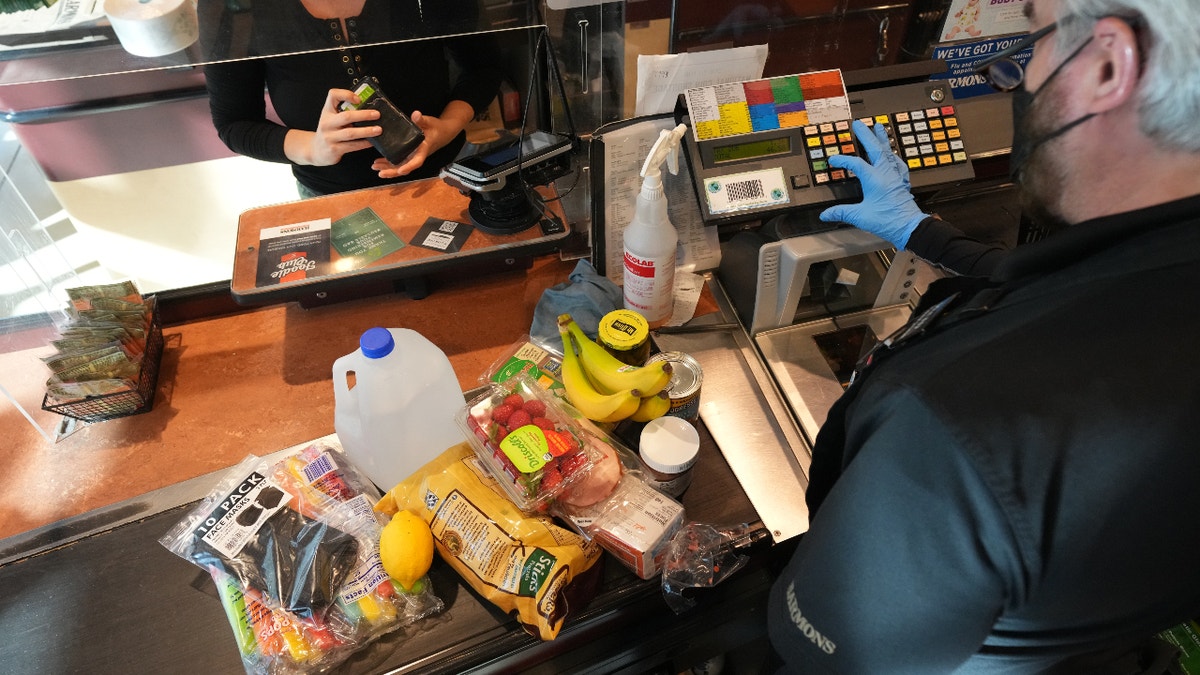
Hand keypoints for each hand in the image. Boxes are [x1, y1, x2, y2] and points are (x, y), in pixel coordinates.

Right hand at [288, 89, 380, 165]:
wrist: (316, 150)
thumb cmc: (329, 131)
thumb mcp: (332, 118)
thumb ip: (344, 111)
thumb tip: (368, 108)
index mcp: (327, 111)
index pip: (333, 95)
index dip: (346, 94)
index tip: (359, 98)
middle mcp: (327, 123)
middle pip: (346, 116)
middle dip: (363, 115)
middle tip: (377, 114)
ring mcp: (330, 137)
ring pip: (350, 133)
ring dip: (366, 131)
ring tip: (378, 129)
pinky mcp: (334, 149)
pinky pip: (352, 146)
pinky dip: (364, 143)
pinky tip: (372, 141)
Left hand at [371, 110, 456, 177]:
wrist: (442, 133)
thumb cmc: (435, 127)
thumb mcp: (430, 122)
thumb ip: (422, 119)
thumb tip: (416, 114)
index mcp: (423, 149)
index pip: (417, 161)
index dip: (409, 166)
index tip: (401, 170)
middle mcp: (417, 155)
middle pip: (405, 168)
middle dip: (393, 172)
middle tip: (380, 173)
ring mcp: (412, 156)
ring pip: (400, 166)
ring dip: (387, 169)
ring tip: (375, 167)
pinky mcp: (409, 154)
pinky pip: (398, 161)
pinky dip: (388, 163)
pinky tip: (378, 162)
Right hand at [819, 119, 926, 249]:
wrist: (908, 227)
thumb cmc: (888, 221)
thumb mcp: (860, 217)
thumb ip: (841, 213)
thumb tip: (826, 214)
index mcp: (874, 178)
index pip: (855, 163)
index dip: (843, 160)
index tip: (834, 160)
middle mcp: (886, 173)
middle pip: (875, 148)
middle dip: (865, 135)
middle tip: (859, 124)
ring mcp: (895, 176)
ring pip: (888, 151)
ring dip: (881, 139)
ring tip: (878, 127)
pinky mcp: (901, 181)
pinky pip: (897, 163)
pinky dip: (893, 155)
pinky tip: (892, 154)